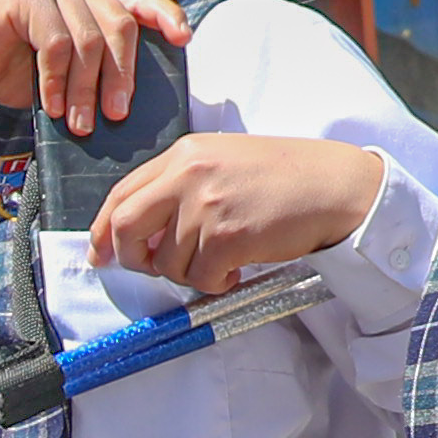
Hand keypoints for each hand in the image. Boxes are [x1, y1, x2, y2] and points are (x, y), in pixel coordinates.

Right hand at [0, 0, 186, 132]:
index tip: (184, 40)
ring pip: (88, 38)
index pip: (139, 1)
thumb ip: (95, 75)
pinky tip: (53, 105)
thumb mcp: (65, 77)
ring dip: (86, 87)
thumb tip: (128, 106)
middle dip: (123, 75)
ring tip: (81, 122)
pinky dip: (56, 80)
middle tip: (116, 115)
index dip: (166, 16)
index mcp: (92, 1)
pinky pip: (55, 42)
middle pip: (120, 25)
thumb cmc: (12, 72)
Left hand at [90, 130, 388, 297]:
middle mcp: (188, 174)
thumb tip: (143, 231)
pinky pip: (200, 278)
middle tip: (153, 269)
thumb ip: (180, 186)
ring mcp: (206, 205)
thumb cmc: (285, 176)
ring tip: (222, 260)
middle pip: (125, 228)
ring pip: (166, 262)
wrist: (336, 185)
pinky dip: (215, 284)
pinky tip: (238, 270)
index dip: (103, 230)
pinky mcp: (227, 236)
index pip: (121, 194)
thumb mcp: (223, 161)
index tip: (101, 254)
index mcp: (183, 153)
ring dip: (190, 274)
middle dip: (131, 258)